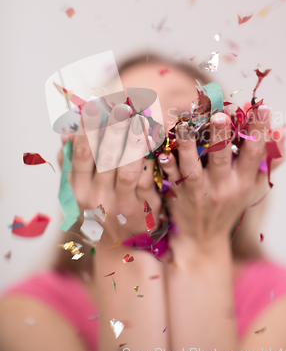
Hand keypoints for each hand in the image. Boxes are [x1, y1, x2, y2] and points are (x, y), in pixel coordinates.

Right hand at [57, 100, 161, 242]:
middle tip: (121, 106)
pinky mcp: (145, 208)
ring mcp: (122, 204)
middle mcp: (98, 199)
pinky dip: (151, 158)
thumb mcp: (77, 190)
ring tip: (139, 119)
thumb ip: (70, 162)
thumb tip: (66, 133)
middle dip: (114, 130)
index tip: (95, 105)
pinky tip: (154, 140)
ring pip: (128, 168)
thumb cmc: (97, 210)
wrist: (119, 245)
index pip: (82, 154)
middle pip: (106, 158)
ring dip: (134, 141)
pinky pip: (148, 179)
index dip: (88, 129)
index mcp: (78, 190)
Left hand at [157, 105, 285, 248]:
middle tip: (220, 114)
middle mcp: (222, 186)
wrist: (203, 240)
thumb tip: (283, 129)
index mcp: (243, 181)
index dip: (259, 130)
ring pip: (192, 167)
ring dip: (188, 145)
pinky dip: (166, 165)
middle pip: (221, 158)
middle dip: (221, 135)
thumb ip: (268, 159)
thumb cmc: (229, 206)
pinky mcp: (179, 195)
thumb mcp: (252, 186)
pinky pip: (171, 178)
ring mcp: (199, 191)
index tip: (262, 107)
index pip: (255, 152)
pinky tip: (162, 151)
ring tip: (184, 126)